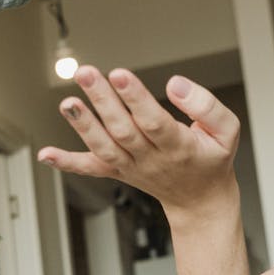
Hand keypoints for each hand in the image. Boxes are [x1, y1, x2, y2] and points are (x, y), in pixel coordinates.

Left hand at [38, 67, 240, 219]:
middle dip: (103, 101)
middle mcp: (151, 159)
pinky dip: (67, 163)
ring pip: (104, 148)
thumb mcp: (228, 131)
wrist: (200, 200)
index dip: (136, 98)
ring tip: (67, 102)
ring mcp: (131, 167)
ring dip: (83, 126)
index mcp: (179, 147)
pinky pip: (91, 169)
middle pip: (123, 130)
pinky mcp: (118, 172)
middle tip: (87, 73)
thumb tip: (174, 84)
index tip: (121, 74)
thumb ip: (207, 106)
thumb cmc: (213, 159)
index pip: (154, 121)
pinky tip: (45, 154)